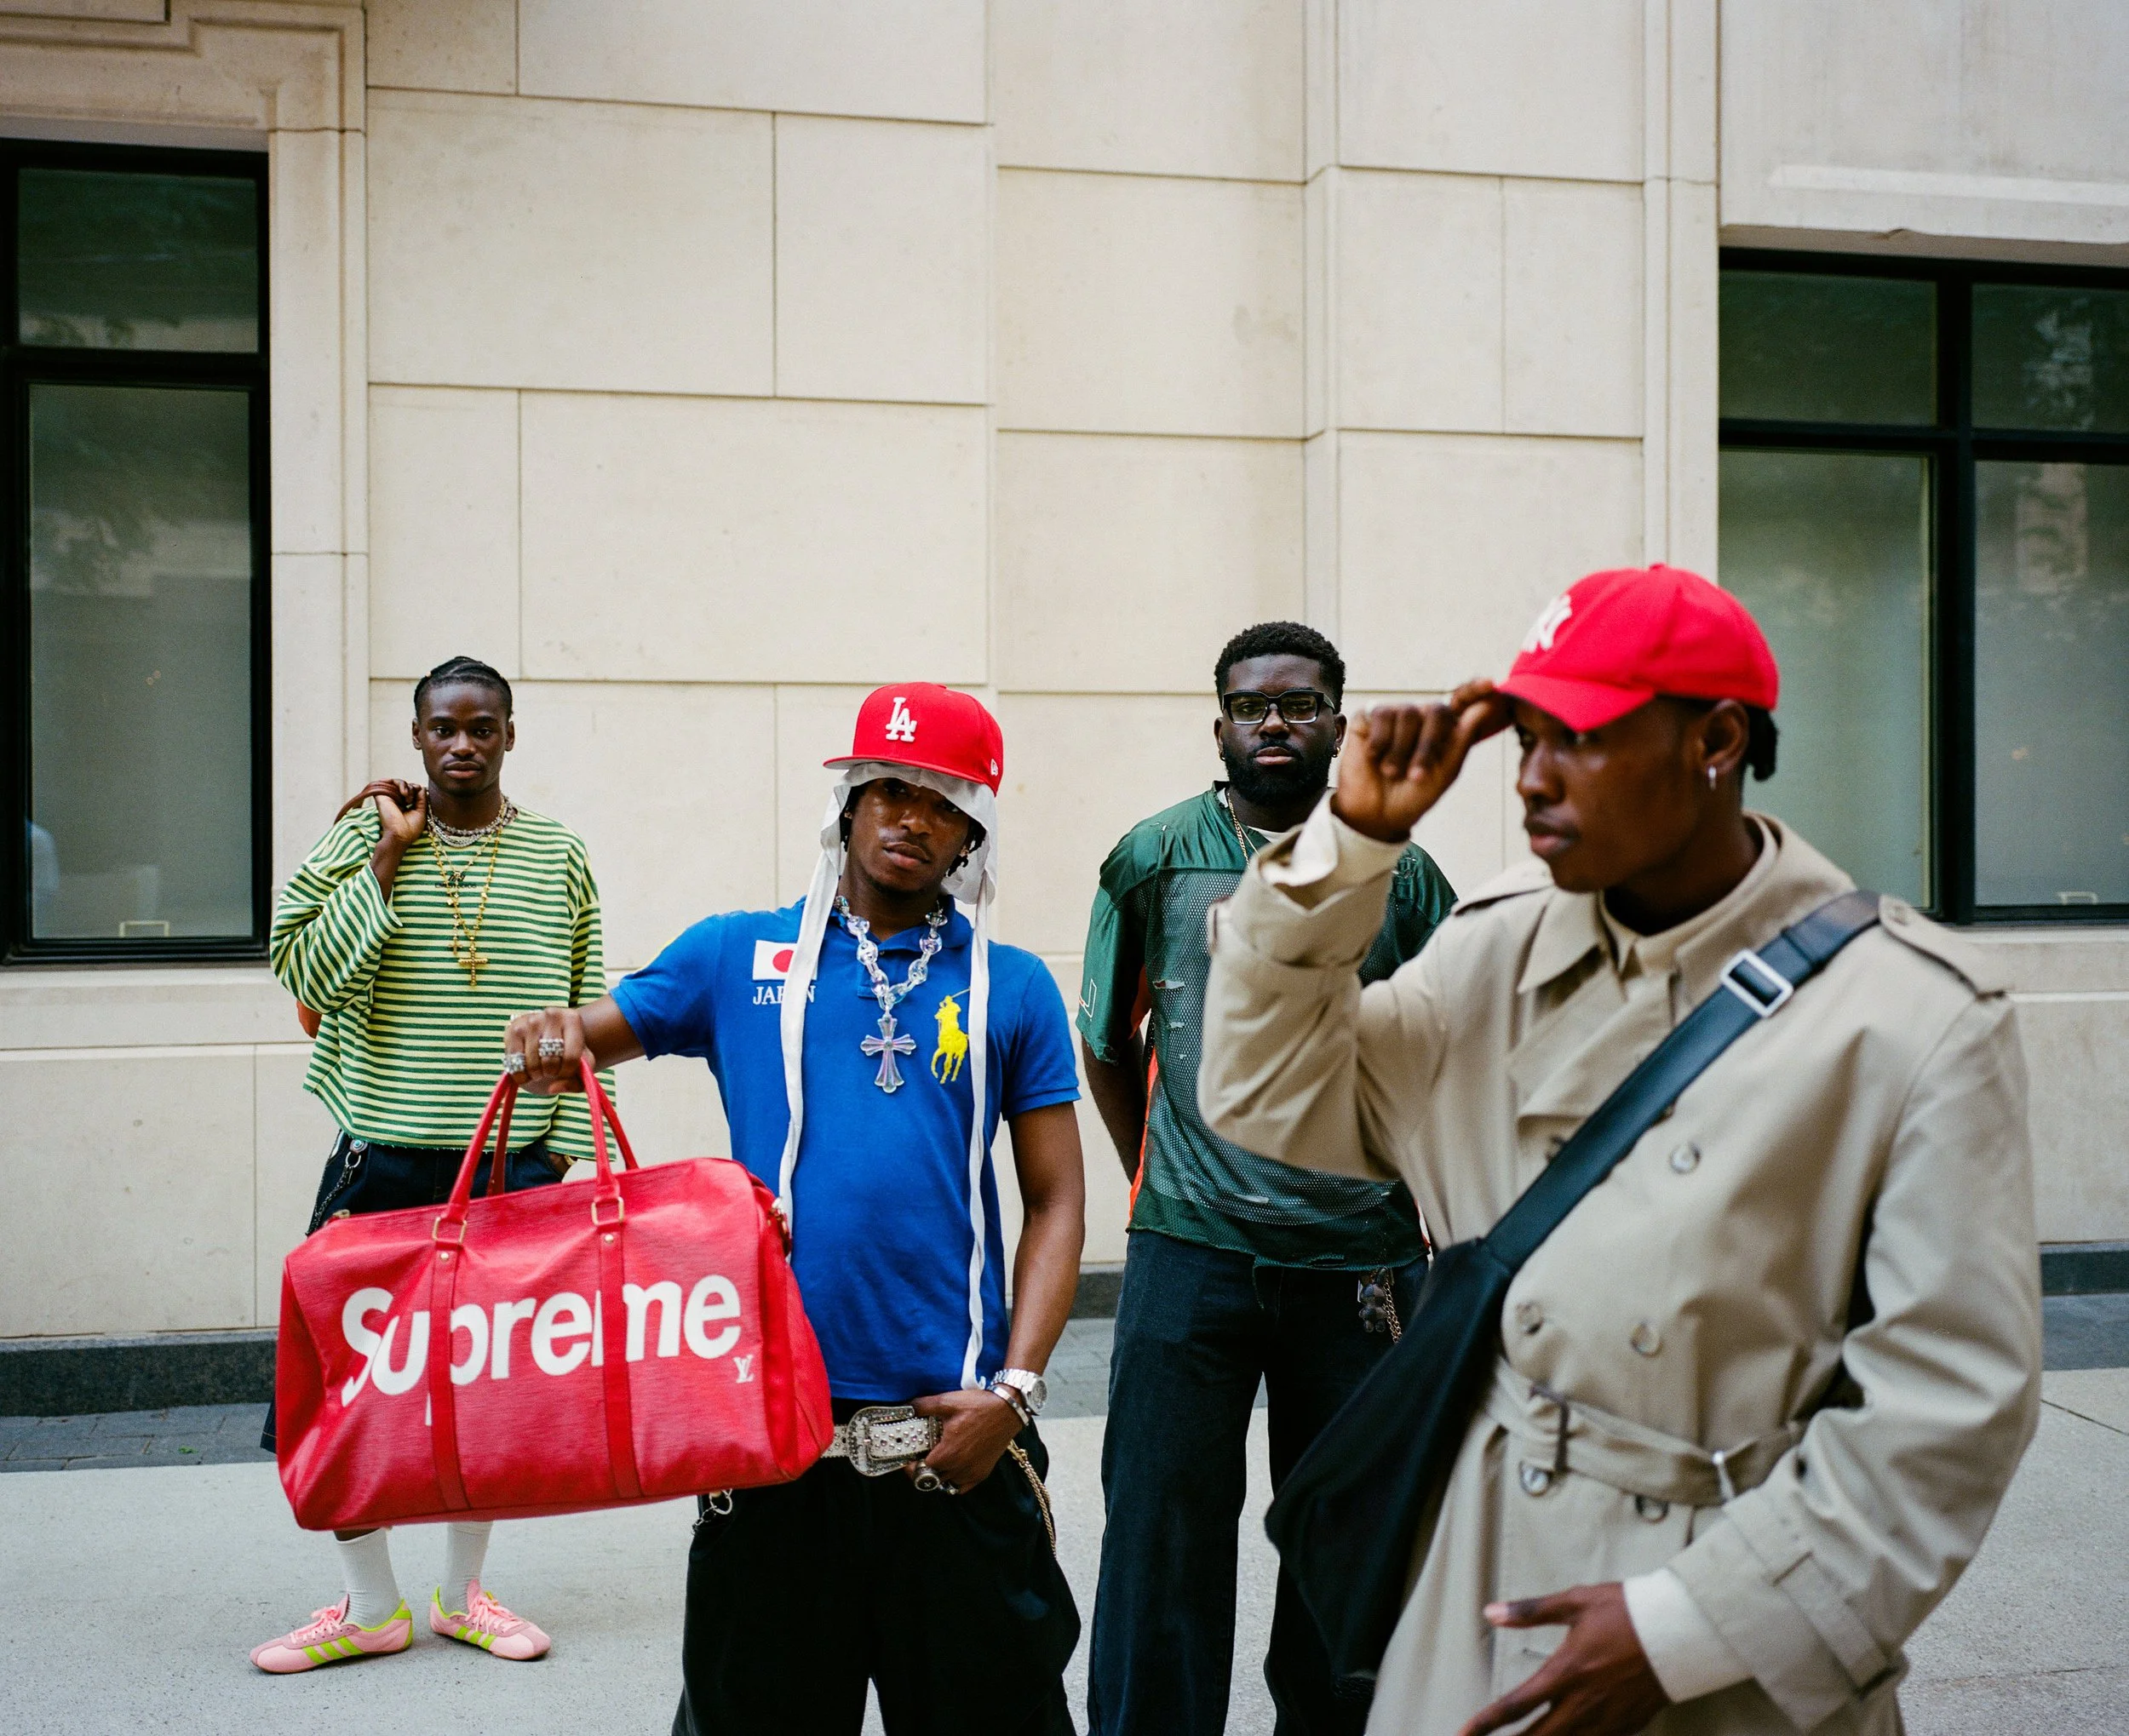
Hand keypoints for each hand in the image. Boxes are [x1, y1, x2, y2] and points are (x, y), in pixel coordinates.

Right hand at [371, 780, 424, 849]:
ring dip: (406, 786)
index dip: (416, 789)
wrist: (400, 835)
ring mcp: (388, 797)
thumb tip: (420, 787)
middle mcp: (395, 800)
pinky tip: (404, 793)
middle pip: (404, 785)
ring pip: (397, 782)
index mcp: (403, 805)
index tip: (419, 795)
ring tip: (408, 797)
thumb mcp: (421, 811)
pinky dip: (400, 783)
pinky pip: (389, 781)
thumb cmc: (410, 828)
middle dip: (412, 788)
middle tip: (412, 799)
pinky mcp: (381, 795)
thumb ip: (421, 798)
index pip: (410, 790)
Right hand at [503, 1005, 588, 1096]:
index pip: (571, 1057)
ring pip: (532, 1063)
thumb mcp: (579, 1066)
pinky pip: (515, 1063)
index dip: (568, 1072)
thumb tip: (553, 1088)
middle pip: (550, 1061)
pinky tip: (527, 1072)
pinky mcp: (512, 1030)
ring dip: (536, 1075)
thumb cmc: (567, 1053)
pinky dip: (521, 1075)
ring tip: (540, 1069)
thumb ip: (576, 1083)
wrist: (548, 1035)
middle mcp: (551, 1014)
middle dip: (551, 1073)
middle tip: (551, 1070)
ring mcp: (530, 1021)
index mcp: (572, 1019)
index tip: (566, 1071)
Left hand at [909, 1388, 1023, 1491]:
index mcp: (947, 1453)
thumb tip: (906, 1407)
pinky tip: (954, 1467)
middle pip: (932, 1479)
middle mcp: (958, 1468)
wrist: (1008, 1410)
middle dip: (923, 1470)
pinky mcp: (982, 1473)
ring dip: (939, 1475)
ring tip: (938, 1460)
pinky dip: (955, 1480)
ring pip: (947, 1483)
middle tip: (921, 1458)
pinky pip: (962, 1486)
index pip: (920, 1470)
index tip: (908, 1459)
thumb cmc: (978, 1406)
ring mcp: (971, 1473)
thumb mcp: (947, 1401)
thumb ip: (923, 1406)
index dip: (911, 1465)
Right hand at [1332, 682, 1511, 843]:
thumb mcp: (1445, 772)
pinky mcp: (1368, 716)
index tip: (1489, 685)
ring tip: (1391, 772)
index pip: (1461, 701)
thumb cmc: (1413, 794)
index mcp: (1444, 729)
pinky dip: (1381, 742)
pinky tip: (1374, 758)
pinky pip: (1382, 716)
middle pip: (1436, 710)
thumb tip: (1484, 706)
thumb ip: (1463, 739)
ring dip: (1401, 751)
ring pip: (1408, 714)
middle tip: (1417, 776)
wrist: (1375, 813)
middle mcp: (1420, 716)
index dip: (1474, 690)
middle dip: (1429, 745)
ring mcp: (1394, 714)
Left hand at [1457, 1583, 1668, 1735]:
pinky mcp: (1629, 1726)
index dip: (1486, 1723)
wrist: (1680, 1632)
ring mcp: (1607, 1720)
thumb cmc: (1627, 1612)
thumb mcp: (1576, 1602)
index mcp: (1565, 1672)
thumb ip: (1531, 1611)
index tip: (1464, 1733)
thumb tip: (1491, 1612)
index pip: (1516, 1704)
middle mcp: (1583, 1703)